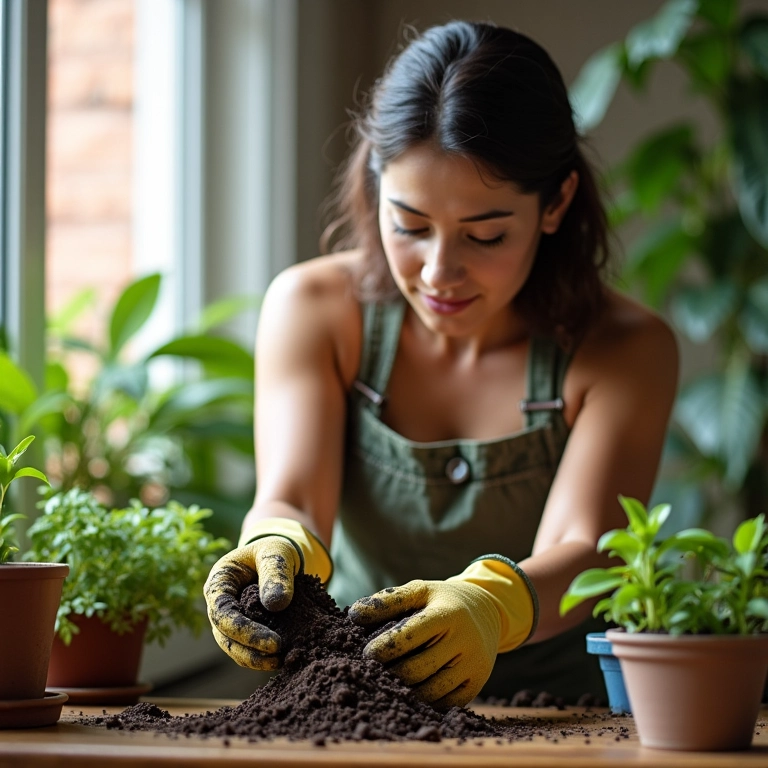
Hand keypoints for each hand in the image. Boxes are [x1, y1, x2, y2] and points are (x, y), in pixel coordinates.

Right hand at [203, 518, 331, 669]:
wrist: (279, 556)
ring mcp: (229, 619)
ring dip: (255, 659)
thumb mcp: (277, 552)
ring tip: (282, 661)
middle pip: (224, 636)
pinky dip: (261, 657)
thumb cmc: (274, 550)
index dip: (244, 631)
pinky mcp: (243, 629)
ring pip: (233, 648)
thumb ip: (276, 573)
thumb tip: (276, 604)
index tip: (273, 642)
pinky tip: (282, 659)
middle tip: (279, 654)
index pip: (222, 613)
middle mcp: (218, 604)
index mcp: (219, 583)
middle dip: (250, 650)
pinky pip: (246, 648)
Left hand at [348, 558, 536, 708]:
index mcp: (447, 614)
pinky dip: (424, 701)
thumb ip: (387, 601)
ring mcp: (473, 665)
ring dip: (404, 691)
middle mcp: (464, 641)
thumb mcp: (419, 590)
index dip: (383, 648)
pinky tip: (410, 691)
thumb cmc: (442, 600)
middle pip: (417, 670)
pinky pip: (445, 703)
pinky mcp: (477, 683)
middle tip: (373, 673)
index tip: (366, 654)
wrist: (487, 609)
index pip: (409, 637)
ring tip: (387, 683)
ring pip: (430, 692)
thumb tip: (354, 615)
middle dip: (390, 674)